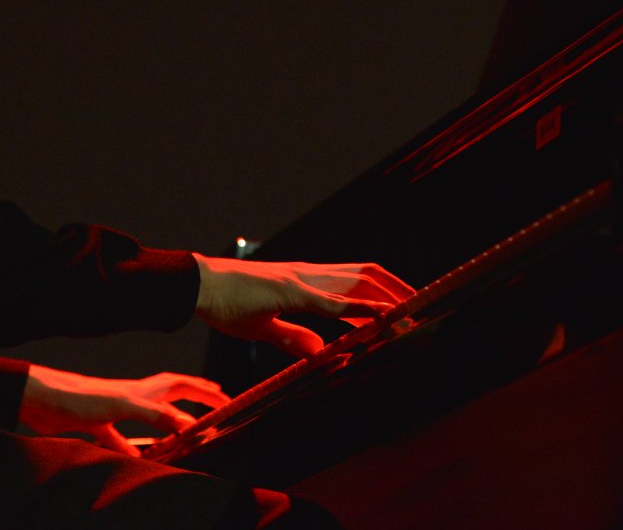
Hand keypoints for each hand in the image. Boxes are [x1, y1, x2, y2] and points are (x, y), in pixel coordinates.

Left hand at [19, 363, 230, 454]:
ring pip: (150, 418)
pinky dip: (134, 448)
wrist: (40, 399)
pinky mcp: (97, 426)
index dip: (206, 394)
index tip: (228, 403)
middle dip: (195, 400)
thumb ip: (157, 415)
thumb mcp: (124, 405)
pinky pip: (123, 438)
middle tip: (216, 407)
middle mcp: (133, 398)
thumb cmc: (79, 397)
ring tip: (184, 436)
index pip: (184, 387)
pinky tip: (135, 459)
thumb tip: (188, 427)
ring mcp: (115, 412)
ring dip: (168, 425)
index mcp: (144, 390)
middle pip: (172, 395)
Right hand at [192, 254, 417, 357]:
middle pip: (365, 273)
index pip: (352, 278)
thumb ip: (292, 337)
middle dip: (396, 287)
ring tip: (413, 309)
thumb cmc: (226, 303)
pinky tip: (378, 316)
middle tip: (425, 302)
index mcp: (304, 281)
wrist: (197, 287)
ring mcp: (302, 280)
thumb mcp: (263, 327)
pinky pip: (332, 302)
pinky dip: (359, 308)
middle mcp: (309, 274)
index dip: (380, 289)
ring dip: (387, 296)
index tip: (405, 304)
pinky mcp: (290, 292)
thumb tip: (319, 349)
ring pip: (356, 282)